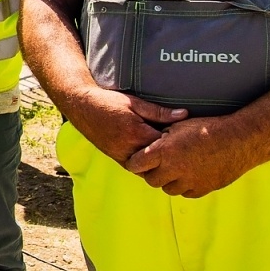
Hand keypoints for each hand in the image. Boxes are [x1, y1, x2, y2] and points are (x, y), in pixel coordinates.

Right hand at [66, 87, 186, 165]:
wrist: (82, 108)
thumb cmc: (109, 102)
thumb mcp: (135, 103)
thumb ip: (160, 112)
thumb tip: (185, 115)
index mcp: (137, 134)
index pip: (166, 145)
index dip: (180, 141)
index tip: (188, 136)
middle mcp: (129, 149)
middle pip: (159, 160)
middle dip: (171, 155)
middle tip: (184, 148)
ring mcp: (122, 156)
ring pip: (148, 168)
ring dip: (159, 162)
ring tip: (170, 155)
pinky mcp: (117, 159)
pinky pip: (137, 168)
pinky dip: (147, 165)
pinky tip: (155, 158)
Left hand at [124, 114, 258, 196]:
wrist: (239, 139)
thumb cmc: (208, 128)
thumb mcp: (179, 126)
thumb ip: (161, 138)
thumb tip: (148, 145)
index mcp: (164, 151)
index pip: (136, 164)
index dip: (135, 162)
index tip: (138, 160)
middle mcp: (174, 169)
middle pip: (151, 180)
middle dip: (152, 173)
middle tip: (158, 166)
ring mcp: (189, 181)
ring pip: (168, 189)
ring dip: (169, 181)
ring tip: (176, 170)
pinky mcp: (203, 189)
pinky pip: (186, 193)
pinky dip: (185, 186)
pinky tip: (190, 175)